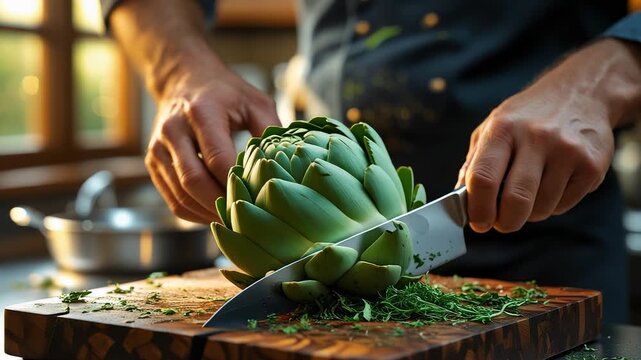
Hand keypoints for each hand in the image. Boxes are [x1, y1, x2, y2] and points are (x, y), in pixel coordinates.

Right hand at [145, 66, 279, 222]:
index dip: (236, 185)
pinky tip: (215, 215)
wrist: (185, 79)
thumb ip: (271, 131)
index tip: (258, 200)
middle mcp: (174, 130)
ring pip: (180, 195)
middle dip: (220, 205)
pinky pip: (172, 199)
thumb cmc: (226, 94)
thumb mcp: (255, 102)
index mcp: (201, 112)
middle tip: (246, 221)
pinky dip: (194, 213)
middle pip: (194, 181)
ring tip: (233, 223)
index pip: (217, 159)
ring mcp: (158, 148)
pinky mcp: (153, 162)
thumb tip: (286, 165)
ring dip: (207, 214)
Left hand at [457, 38, 640, 232]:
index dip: (478, 208)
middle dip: (505, 222)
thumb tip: (460, 201)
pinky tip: (553, 183)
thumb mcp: (492, 127)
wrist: (582, 93)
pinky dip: (553, 205)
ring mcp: (567, 152)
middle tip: (502, 223)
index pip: (483, 178)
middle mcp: (536, 138)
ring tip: (530, 192)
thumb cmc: (527, 117)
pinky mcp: (592, 166)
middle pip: (515, 200)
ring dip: (530, 213)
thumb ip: (474, 163)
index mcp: (503, 129)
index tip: (478, 222)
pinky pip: (564, 205)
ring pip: (541, 208)